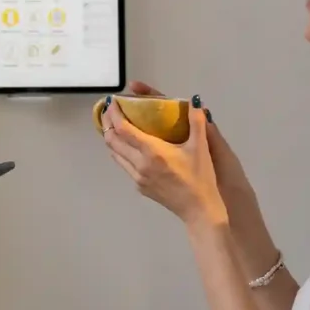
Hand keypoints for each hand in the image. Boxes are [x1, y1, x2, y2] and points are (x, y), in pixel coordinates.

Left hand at [101, 102, 225, 226]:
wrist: (199, 209)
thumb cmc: (201, 177)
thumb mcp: (201, 147)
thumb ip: (197, 121)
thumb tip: (194, 100)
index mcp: (152, 151)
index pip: (123, 129)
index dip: (114, 114)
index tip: (112, 102)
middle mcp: (139, 164)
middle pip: (113, 141)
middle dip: (108, 123)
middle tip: (110, 110)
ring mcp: (137, 177)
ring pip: (115, 154)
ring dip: (111, 138)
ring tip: (115, 125)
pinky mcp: (139, 187)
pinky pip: (124, 165)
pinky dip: (121, 152)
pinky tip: (129, 146)